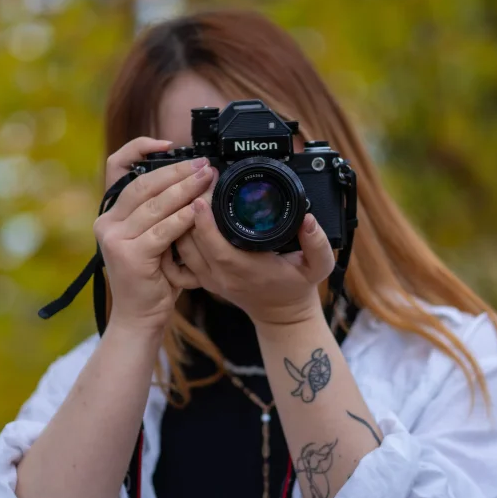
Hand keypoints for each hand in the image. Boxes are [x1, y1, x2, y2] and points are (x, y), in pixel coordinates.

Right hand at [94, 138, 212, 331]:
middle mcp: (107, 222)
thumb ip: (161, 211)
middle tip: (203, 165)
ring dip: (184, 190)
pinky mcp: (129, 256)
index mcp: (111, 213)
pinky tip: (198, 210)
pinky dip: (182, 218)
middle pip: (142, 183)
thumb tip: (192, 179)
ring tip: (207, 179)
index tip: (168, 143)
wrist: (140, 317)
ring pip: (153, 204)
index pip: (116, 167)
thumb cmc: (153, 277)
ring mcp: (115, 239)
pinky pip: (161, 230)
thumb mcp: (155, 238)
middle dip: (176, 171)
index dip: (139, 148)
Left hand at [163, 172, 335, 326]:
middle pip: (192, 243)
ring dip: (180, 221)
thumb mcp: (317, 267)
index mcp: (247, 271)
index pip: (217, 247)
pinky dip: (178, 234)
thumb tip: (309, 220)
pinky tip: (182, 213)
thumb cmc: (297, 287)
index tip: (202, 195)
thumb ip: (317, 244)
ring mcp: (210, 279)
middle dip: (188, 212)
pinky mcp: (203, 278)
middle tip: (194, 183)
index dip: (205, 222)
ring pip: (181, 247)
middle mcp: (223, 276)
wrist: (281, 313)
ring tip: (187, 192)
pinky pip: (181, 255)